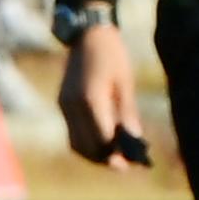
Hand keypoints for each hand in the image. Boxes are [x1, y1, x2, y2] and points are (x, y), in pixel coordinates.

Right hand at [61, 25, 152, 170]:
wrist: (87, 34)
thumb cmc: (113, 56)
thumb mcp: (126, 84)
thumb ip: (128, 114)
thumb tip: (135, 141)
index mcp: (90, 100)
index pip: (102, 139)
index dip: (116, 155)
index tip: (132, 165)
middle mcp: (72, 106)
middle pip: (86, 146)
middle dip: (105, 159)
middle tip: (126, 165)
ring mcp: (64, 105)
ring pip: (76, 143)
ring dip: (94, 154)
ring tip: (117, 156)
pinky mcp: (62, 103)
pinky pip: (72, 132)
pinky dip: (87, 142)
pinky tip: (105, 141)